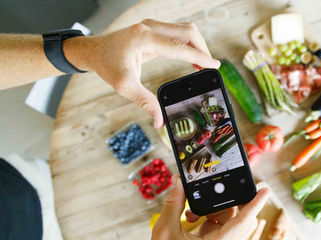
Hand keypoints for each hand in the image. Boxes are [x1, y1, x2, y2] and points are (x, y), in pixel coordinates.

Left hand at [63, 20, 219, 127]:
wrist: (94, 51)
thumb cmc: (107, 66)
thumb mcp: (125, 87)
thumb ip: (145, 102)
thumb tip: (160, 121)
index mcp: (144, 39)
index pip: (179, 47)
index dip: (199, 57)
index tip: (214, 66)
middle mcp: (150, 27)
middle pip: (188, 32)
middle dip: (202, 49)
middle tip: (210, 68)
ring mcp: (153, 26)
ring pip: (185, 30)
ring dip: (198, 45)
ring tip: (203, 65)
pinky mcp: (154, 29)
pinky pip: (178, 33)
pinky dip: (189, 44)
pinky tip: (192, 59)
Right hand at [131, 175, 269, 239]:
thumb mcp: (164, 229)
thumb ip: (174, 203)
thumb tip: (180, 182)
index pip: (242, 222)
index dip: (254, 205)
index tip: (265, 190)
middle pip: (240, 219)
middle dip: (235, 201)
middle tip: (228, 185)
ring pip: (229, 220)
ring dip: (214, 209)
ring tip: (192, 210)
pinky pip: (219, 224)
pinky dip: (208, 215)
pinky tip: (191, 216)